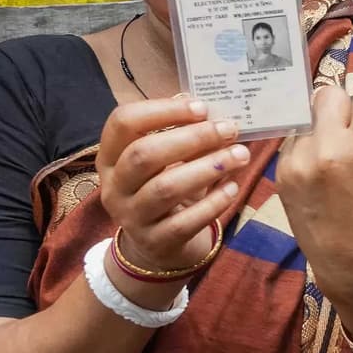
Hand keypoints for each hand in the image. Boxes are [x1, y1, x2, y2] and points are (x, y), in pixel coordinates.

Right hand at [96, 98, 247, 272]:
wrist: (158, 244)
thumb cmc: (165, 186)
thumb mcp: (167, 160)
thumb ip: (182, 133)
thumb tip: (208, 108)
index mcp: (112, 156)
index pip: (122, 122)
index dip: (162, 110)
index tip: (202, 107)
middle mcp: (114, 186)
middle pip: (144, 155)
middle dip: (191, 138)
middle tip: (229, 129)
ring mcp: (131, 217)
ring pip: (165, 188)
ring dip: (208, 167)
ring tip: (241, 155)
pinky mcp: (155, 242)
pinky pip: (184, 222)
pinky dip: (213, 202)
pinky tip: (233, 188)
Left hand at [277, 9, 352, 305]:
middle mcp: (328, 152)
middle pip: (330, 94)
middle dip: (344, 104)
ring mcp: (299, 163)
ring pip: (311, 115)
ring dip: (326, 125)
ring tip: (339, 162)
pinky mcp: (281, 174)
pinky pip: (297, 137)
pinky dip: (312, 144)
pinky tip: (324, 176)